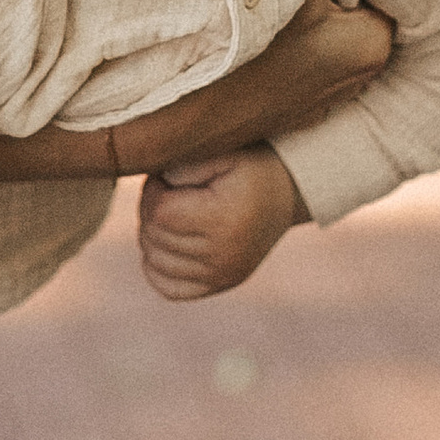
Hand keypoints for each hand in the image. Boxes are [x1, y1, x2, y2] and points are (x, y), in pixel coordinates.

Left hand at [139, 144, 306, 300]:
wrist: (287, 192)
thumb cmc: (250, 166)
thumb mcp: (224, 152)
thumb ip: (186, 162)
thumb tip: (159, 184)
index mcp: (224, 220)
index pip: (160, 213)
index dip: (154, 190)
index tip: (167, 178)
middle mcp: (225, 256)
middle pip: (155, 237)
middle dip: (152, 209)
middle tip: (170, 192)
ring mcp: (223, 276)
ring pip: (155, 261)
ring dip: (152, 235)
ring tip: (172, 212)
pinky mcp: (220, 285)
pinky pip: (168, 288)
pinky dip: (157, 267)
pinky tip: (167, 243)